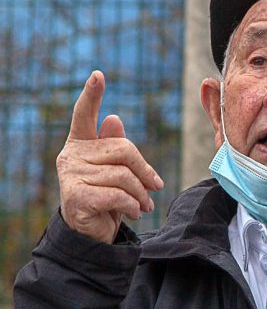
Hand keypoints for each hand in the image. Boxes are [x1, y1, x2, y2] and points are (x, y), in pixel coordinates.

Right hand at [56, 71, 163, 243]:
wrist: (91, 233)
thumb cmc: (107, 198)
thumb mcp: (116, 172)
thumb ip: (115, 147)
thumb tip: (114, 119)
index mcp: (80, 144)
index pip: (83, 116)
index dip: (91, 95)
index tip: (98, 75)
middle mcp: (70, 156)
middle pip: (123, 149)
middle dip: (145, 171)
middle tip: (154, 189)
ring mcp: (70, 176)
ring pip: (124, 176)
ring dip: (141, 194)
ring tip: (143, 205)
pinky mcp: (76, 196)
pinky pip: (118, 195)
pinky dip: (132, 205)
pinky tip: (133, 213)